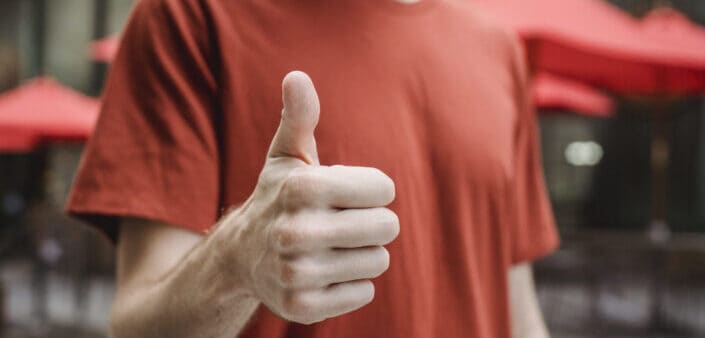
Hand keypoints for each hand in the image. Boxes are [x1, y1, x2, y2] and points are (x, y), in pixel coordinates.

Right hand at [213, 71, 398, 324]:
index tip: (346, 194)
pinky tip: (324, 273)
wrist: (241, 256)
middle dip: (372, 222)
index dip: (371, 190)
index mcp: (301, 187)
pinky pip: (364, 292)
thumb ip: (299, 117)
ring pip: (378, 261)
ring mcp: (297, 273)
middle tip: (343, 222)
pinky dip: (351, 284)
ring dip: (361, 253)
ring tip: (331, 247)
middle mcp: (296, 232)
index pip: (384, 188)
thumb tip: (297, 76)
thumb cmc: (278, 198)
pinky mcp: (302, 307)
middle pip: (388, 226)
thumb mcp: (287, 157)